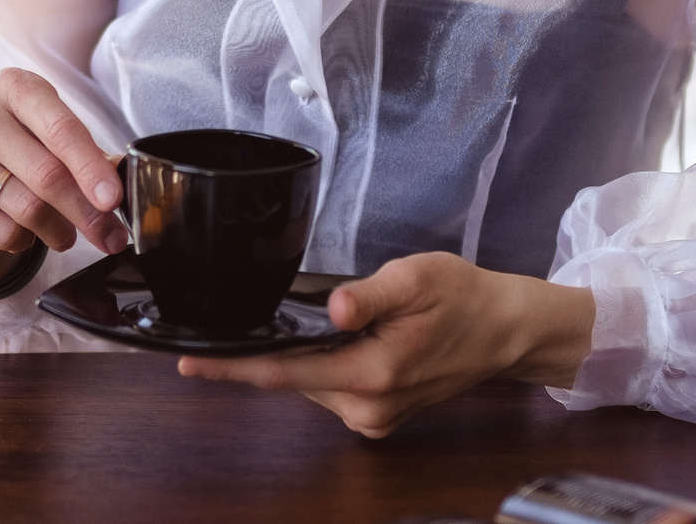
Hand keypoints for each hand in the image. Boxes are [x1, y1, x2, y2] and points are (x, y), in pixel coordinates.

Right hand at [0, 67, 128, 282]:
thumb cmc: (23, 160)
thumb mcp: (58, 148)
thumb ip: (92, 162)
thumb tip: (122, 190)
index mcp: (15, 87)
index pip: (61, 128)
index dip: (91, 167)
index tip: (113, 199)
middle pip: (47, 173)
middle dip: (86, 212)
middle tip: (109, 237)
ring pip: (26, 207)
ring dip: (58, 230)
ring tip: (65, 235)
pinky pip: (1, 230)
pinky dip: (22, 241)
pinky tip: (22, 233)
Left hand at [176, 252, 594, 437]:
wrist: (506, 331)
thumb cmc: (463, 298)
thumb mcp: (416, 278)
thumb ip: (369, 295)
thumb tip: (332, 308)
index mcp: (373, 375)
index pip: (284, 374)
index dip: (233, 369)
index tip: (189, 365)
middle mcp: (367, 407)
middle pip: (293, 378)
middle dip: (272, 348)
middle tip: (272, 312)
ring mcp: (373, 417)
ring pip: (311, 382)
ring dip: (305, 354)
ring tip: (333, 318)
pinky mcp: (379, 415)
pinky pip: (332, 386)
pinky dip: (325, 363)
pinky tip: (345, 337)